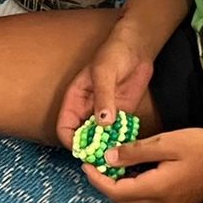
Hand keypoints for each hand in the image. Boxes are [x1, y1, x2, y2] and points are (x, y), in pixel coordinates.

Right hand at [55, 23, 154, 146]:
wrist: (137, 47)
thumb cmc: (114, 53)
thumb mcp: (104, 72)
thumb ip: (103, 97)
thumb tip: (102, 122)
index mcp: (75, 100)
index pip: (65, 127)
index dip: (71, 141)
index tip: (84, 149)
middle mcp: (87, 110)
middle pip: (82, 138)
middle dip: (90, 149)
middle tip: (103, 155)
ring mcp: (104, 113)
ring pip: (100, 139)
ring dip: (107, 147)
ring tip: (117, 151)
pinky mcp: (121, 115)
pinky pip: (117, 134)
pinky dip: (121, 141)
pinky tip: (127, 143)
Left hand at [87, 128, 202, 202]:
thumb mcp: (167, 142)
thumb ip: (136, 152)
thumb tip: (109, 158)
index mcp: (156, 189)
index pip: (115, 192)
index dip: (96, 180)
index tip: (85, 164)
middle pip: (123, 202)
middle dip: (104, 186)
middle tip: (95, 165)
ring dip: (119, 191)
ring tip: (112, 169)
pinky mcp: (180, 202)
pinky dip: (135, 192)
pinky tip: (136, 173)